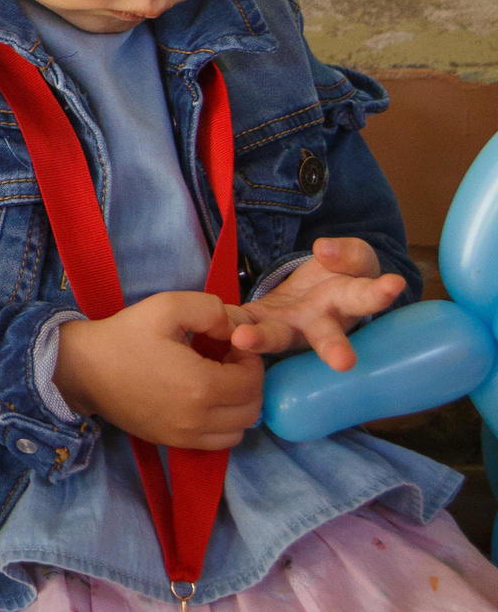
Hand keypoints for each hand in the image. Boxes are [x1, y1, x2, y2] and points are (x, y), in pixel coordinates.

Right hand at [54, 291, 267, 449]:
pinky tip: (204, 400)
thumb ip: (212, 310)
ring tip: (217, 381)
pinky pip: (219, 442)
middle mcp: (198, 419)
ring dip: (239, 404)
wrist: (82, 368)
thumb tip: (238, 329)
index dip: (249, 357)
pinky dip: (223, 423)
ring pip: (240, 429)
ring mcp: (185, 436)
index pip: (253, 379)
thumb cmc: (124, 336)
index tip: (229, 343)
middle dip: (248, 380)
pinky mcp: (173, 443)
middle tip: (226, 360)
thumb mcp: (166, 306)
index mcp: (201, 386)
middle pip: (252, 407)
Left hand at [227, 238, 406, 370]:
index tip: (393, 284)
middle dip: (334, 348)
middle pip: (327, 336)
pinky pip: (243, 323)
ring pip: (279, 337)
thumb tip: (324, 249)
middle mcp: (322, 323)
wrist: (315, 292)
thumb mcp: (353, 259)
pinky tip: (219, 327)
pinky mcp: (259, 321)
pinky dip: (231, 325)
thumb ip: (347, 253)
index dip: (380, 291)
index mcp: (350, 301)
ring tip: (244, 340)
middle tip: (343, 362)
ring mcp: (290, 327)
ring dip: (262, 340)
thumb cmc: (341, 276)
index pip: (367, 295)